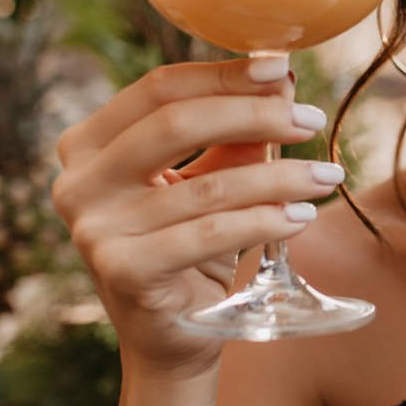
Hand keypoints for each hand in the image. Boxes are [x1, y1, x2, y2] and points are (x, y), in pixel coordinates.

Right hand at [51, 56, 338, 379]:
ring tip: (326, 175)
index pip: (159, 89)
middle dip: (254, 115)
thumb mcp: (210, 180)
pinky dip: (265, 221)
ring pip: (207, 186)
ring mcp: (94, 229)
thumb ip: (235, 134)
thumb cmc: (190, 246)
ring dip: (279, 177)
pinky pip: (210, 233)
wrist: (173, 335)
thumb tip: (281, 80)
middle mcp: (78, 182)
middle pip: (176, 123)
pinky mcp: (122, 270)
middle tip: (311, 119)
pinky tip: (303, 216)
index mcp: (87, 144)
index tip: (281, 69)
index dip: (223, 75)